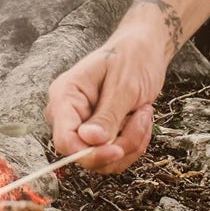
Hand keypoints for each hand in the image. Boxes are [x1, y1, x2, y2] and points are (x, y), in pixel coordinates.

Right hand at [46, 27, 166, 173]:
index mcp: (65, 96)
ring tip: (144, 112)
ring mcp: (84, 127)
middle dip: (120, 144)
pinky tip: (142, 119)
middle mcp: (69, 115)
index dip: (89, 152)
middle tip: (142, 116)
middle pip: (85, 154)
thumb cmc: (132, 56)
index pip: (64, 139)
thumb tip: (90, 140)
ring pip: (103, 161)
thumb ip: (107, 114)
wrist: (145, 49)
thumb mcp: (124, 83)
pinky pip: (115, 157)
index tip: (117, 149)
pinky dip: (134, 143)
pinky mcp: (100, 136)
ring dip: (131, 142)